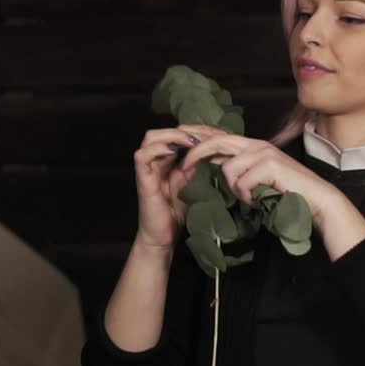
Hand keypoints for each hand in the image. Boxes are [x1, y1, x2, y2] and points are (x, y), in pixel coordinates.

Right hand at [133, 124, 228, 250]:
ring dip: (174, 135)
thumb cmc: (178, 212)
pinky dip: (158, 149)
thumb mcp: (194, 184)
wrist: (164, 236)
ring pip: (152, 137)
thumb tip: (215, 150)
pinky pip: (142, 156)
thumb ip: (200, 167)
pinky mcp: (142, 179)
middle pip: (168, 130)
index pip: (182, 133)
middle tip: (212, 137)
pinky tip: (176, 151)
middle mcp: (157, 159)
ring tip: (194, 143)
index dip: (201, 130)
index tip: (222, 135)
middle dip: (191, 129)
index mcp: (169, 158)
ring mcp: (147, 167)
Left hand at [179, 132, 338, 228]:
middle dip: (195, 155)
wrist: (314, 199)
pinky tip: (261, 199)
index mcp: (252, 145)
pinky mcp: (269, 164)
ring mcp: (263, 152)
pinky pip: (242, 183)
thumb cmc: (286, 192)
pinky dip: (248, 197)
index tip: (180, 148)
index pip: (219, 137)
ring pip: (229, 169)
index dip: (198, 140)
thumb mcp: (257, 178)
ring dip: (237, 190)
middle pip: (217, 142)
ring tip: (252, 197)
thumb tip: (213, 166)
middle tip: (183, 169)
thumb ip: (238, 169)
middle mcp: (256, 144)